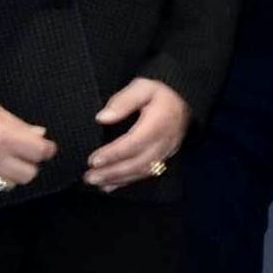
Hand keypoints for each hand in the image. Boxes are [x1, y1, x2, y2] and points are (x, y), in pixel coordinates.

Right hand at [0, 99, 55, 195]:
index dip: (47, 149)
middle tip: (27, 155)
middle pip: (29, 174)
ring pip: (11, 183)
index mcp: (4, 137)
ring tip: (10, 161)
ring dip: (14, 173)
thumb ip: (21, 127)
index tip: (47, 147)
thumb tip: (40, 135)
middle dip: (31, 163)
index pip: (39, 152)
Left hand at [84, 77, 191, 191]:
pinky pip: (146, 173)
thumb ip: (123, 101)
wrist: (184, 100)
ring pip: (142, 171)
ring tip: (96, 183)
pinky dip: (127, 181)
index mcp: (159, 123)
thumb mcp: (142, 87)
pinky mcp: (165, 158)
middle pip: (138, 162)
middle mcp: (164, 142)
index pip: (134, 142)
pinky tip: (110, 185)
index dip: (114, 153)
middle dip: (113, 172)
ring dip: (118, 179)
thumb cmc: (159, 92)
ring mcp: (166, 152)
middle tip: (89, 177)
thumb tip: (102, 118)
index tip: (93, 160)